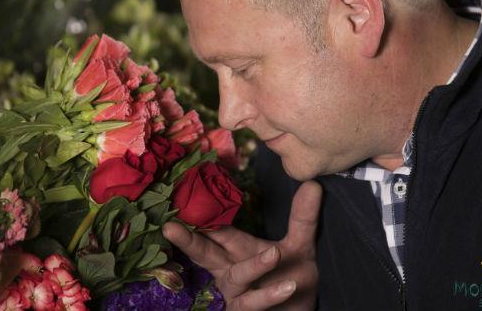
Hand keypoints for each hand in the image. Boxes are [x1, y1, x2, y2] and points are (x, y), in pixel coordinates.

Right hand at [163, 180, 321, 310]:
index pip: (215, 230)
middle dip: (188, 240)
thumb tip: (312, 184)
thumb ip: (303, 217)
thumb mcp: (300, 244)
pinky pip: (255, 304)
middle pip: (205, 253)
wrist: (301, 309)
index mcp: (237, 249)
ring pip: (238, 277)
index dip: (200, 216)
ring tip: (275, 254)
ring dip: (255, 266)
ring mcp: (236, 294)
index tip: (182, 198)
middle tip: (170, 227)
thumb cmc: (292, 275)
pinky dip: (271, 295)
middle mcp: (230, 270)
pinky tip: (288, 286)